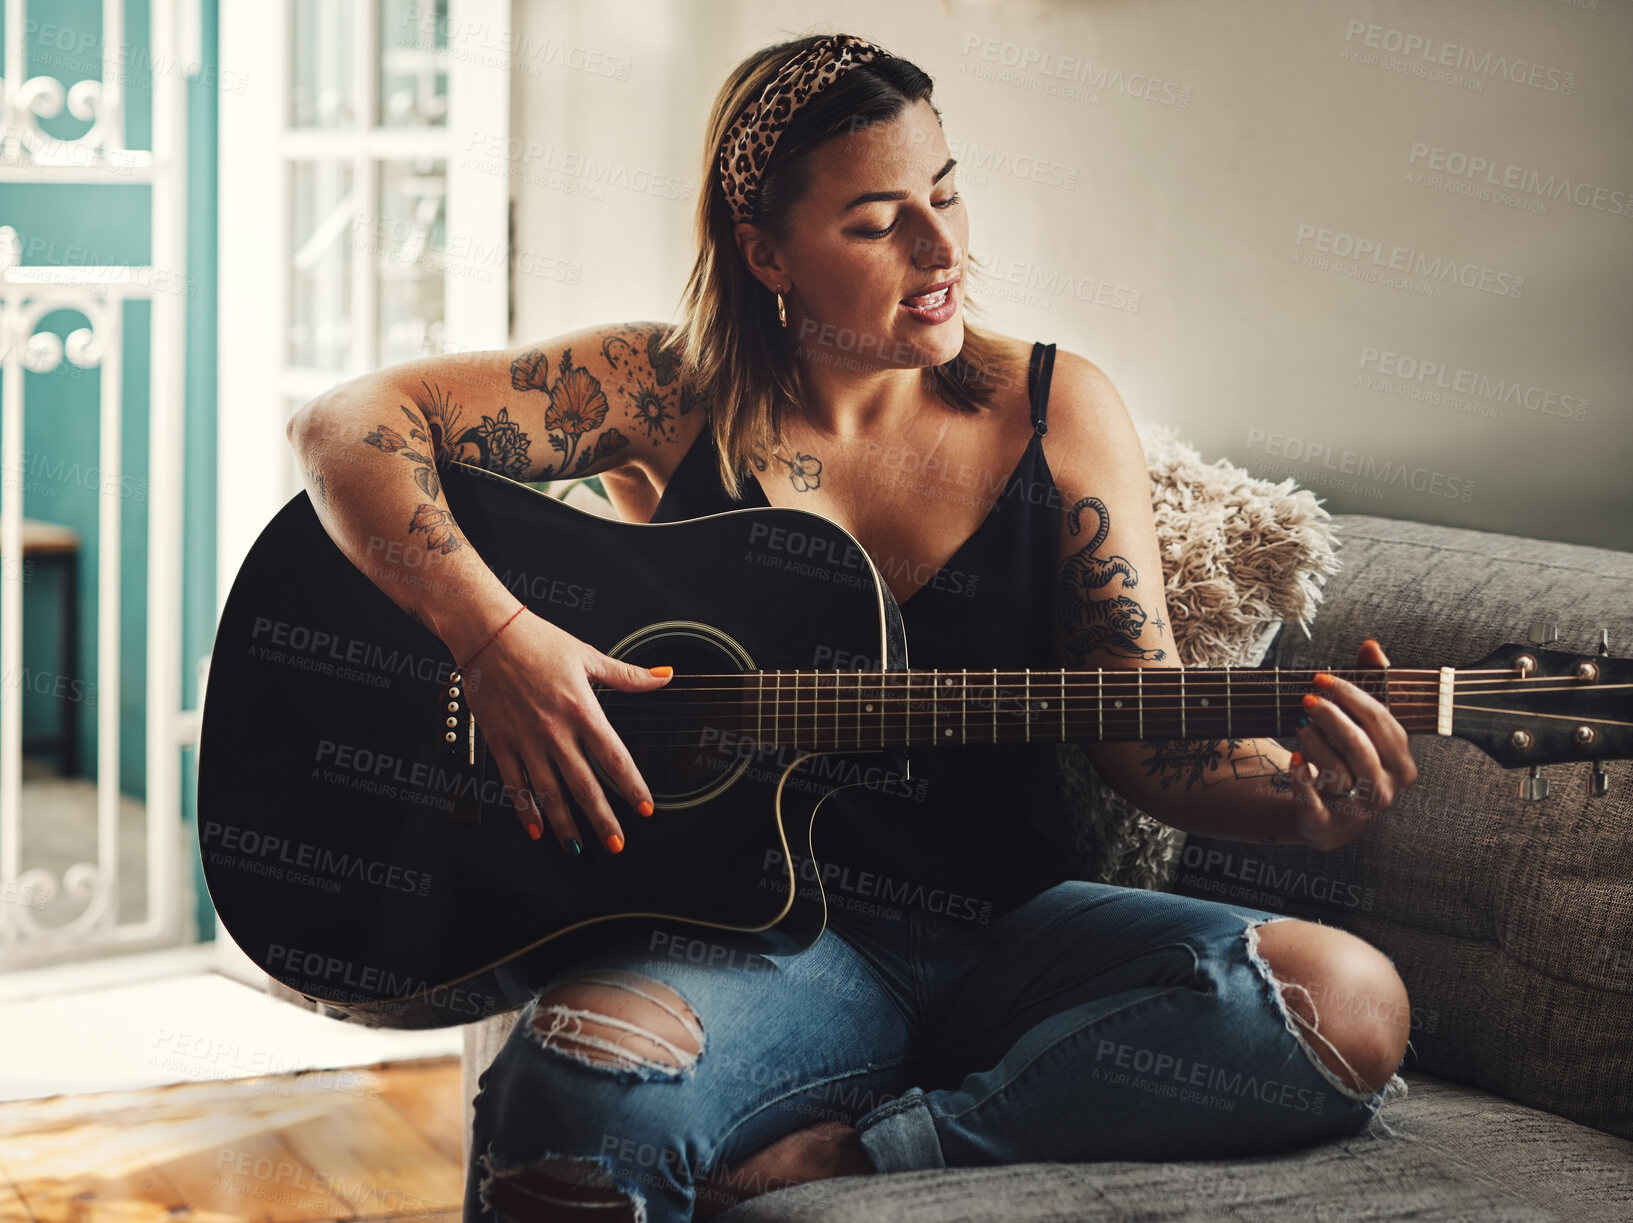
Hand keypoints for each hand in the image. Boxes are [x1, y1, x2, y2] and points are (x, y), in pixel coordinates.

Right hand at [460, 610, 672, 853]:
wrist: (488, 633)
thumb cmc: (538, 641)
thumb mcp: (588, 655)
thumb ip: (628, 675)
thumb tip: (664, 677)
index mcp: (582, 710)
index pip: (614, 758)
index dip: (632, 787)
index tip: (645, 809)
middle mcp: (555, 731)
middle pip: (584, 785)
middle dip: (603, 819)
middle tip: (617, 844)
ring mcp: (526, 740)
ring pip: (549, 793)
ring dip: (565, 825)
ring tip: (578, 848)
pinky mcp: (500, 742)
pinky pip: (514, 784)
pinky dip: (525, 810)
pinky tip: (536, 829)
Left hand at [1289, 638, 1418, 849]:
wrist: (1327, 817)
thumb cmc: (1349, 763)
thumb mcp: (1364, 729)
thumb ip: (1371, 686)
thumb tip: (1371, 645)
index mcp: (1402, 763)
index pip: (1380, 721)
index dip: (1350, 695)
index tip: (1321, 678)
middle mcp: (1386, 790)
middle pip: (1358, 745)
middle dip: (1330, 716)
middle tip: (1305, 699)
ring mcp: (1359, 812)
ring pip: (1336, 770)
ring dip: (1314, 742)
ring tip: (1299, 726)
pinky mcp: (1327, 827)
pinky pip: (1311, 800)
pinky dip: (1300, 777)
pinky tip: (1294, 760)